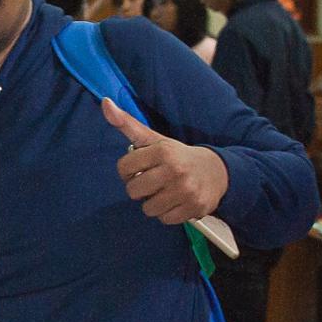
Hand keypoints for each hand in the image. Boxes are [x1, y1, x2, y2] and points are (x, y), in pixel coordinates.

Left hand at [103, 98, 227, 223]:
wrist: (217, 171)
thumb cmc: (177, 156)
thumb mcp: (154, 139)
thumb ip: (127, 123)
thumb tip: (105, 103)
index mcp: (163, 151)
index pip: (123, 168)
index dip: (128, 171)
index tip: (141, 168)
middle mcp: (174, 170)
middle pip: (133, 191)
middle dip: (139, 188)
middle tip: (153, 182)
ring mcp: (185, 190)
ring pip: (148, 209)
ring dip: (153, 203)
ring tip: (165, 192)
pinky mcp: (194, 208)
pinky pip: (164, 219)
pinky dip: (167, 213)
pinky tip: (176, 201)